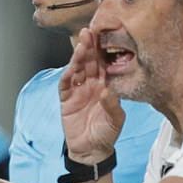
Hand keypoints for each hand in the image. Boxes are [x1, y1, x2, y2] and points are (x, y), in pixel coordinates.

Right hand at [59, 30, 125, 163]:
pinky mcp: (66, 100)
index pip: (104, 64)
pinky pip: (66, 86)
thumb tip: (106, 92)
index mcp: (105, 86)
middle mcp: (91, 85)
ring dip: (78, 58)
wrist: (92, 151)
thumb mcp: (116, 121)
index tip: (104, 36)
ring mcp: (78, 91)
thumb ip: (112, 106)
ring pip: (77, 70)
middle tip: (89, 32)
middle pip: (89, 62)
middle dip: (89, 47)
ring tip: (81, 45)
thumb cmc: (107, 134)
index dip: (103, 51)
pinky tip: (70, 68)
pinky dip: (67, 77)